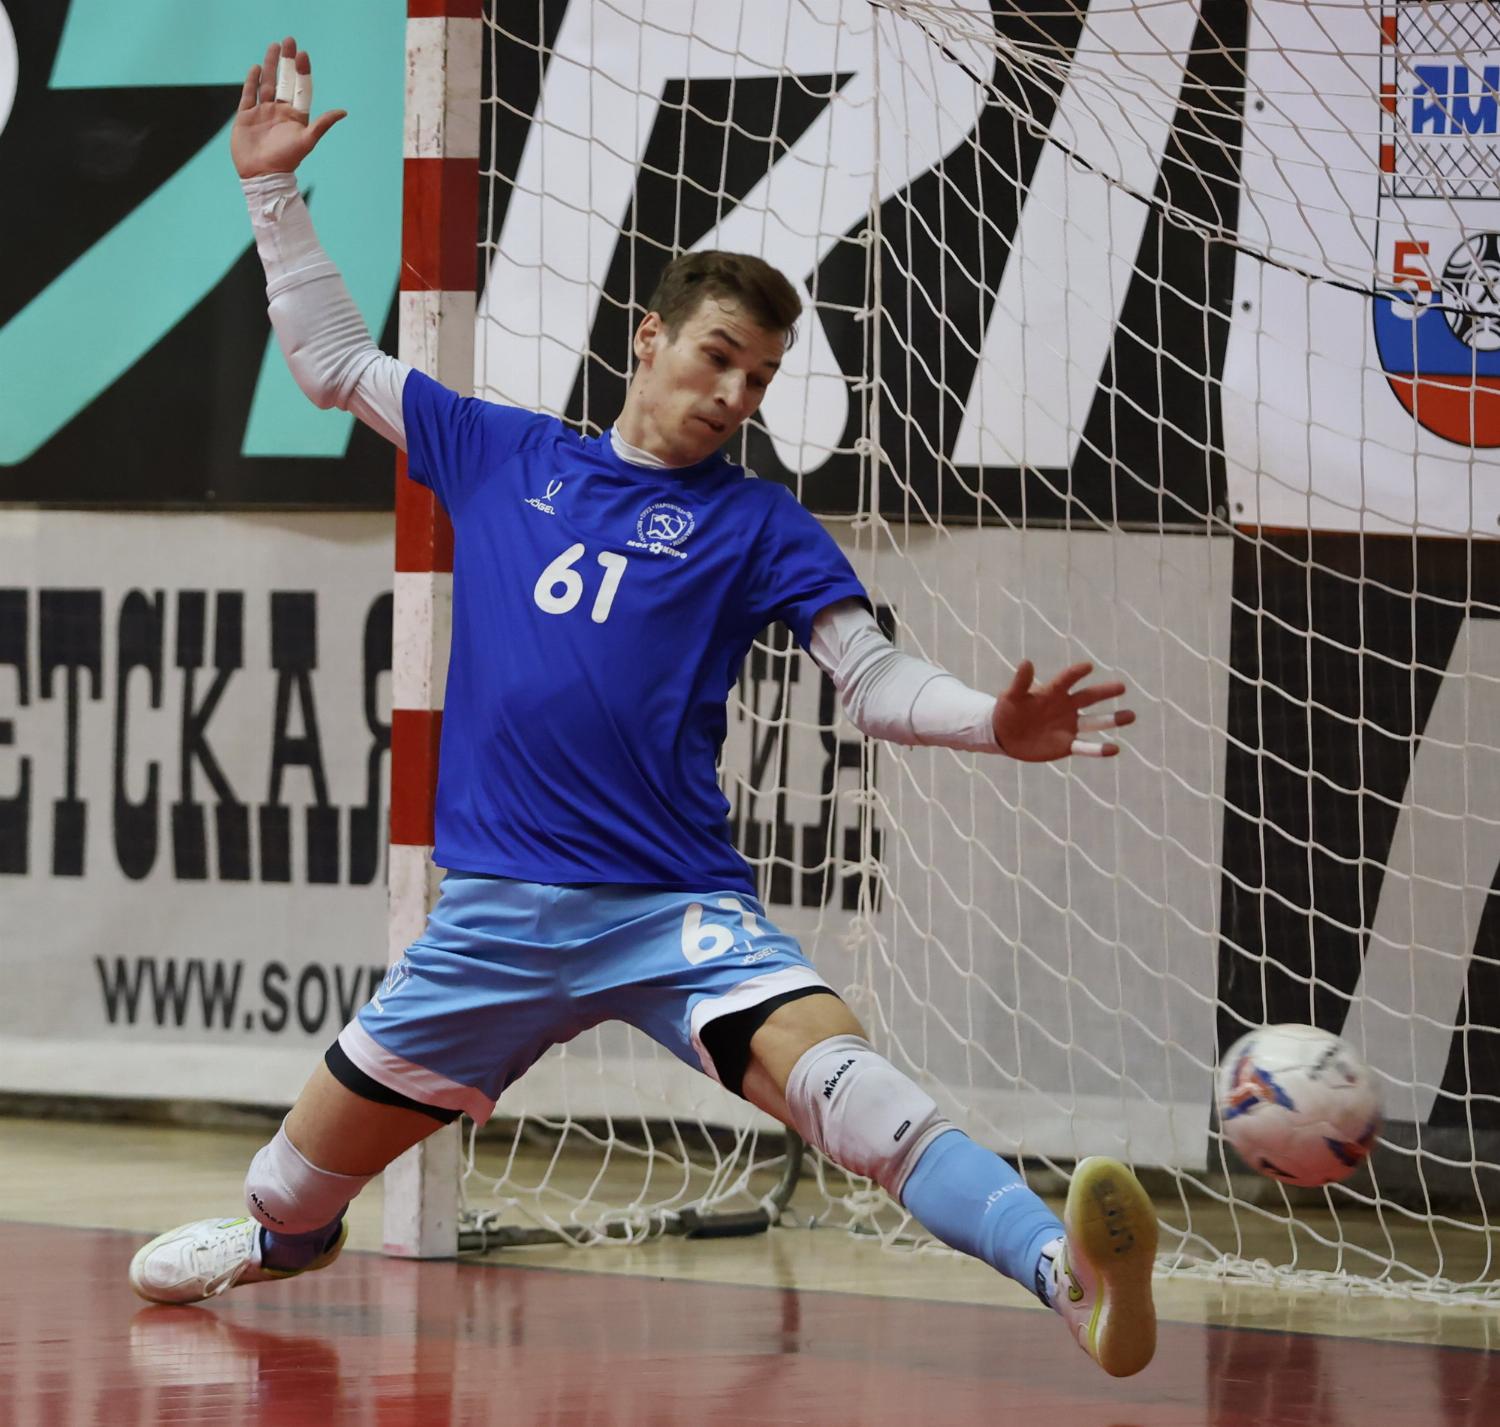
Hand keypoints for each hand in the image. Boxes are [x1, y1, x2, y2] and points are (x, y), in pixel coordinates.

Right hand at [232, 37, 346, 178]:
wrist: (262, 175)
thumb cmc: (286, 160)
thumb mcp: (307, 140)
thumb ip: (323, 124)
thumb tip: (344, 111)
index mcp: (296, 116)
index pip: (301, 89)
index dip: (303, 72)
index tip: (303, 54)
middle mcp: (280, 112)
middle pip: (284, 81)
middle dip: (287, 61)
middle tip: (289, 40)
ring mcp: (263, 112)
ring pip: (267, 83)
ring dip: (270, 65)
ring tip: (274, 46)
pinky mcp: (246, 116)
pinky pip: (249, 94)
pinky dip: (252, 80)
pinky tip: (256, 68)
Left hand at [992, 660, 1134, 761]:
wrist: (1006, 735)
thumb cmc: (1008, 710)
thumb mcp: (1011, 696)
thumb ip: (1021, 682)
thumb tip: (1026, 662)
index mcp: (1053, 692)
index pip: (1067, 680)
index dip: (1076, 673)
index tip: (1088, 667)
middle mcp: (1066, 706)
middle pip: (1089, 697)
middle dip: (1105, 692)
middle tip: (1122, 687)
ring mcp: (1069, 726)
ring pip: (1095, 721)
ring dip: (1112, 719)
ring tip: (1131, 716)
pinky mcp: (1067, 745)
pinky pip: (1085, 747)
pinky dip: (1099, 749)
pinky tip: (1114, 749)